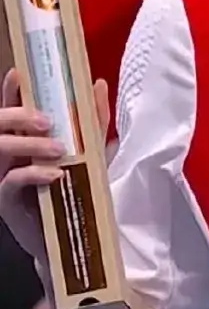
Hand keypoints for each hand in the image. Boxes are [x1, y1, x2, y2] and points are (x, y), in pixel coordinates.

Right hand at [0, 69, 109, 259]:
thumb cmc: (76, 186)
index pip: (12, 109)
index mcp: (24, 138)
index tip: (19, 74)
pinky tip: (56, 174)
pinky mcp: (6, 201)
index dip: (11, 91)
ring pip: (0, 148)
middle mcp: (8, 154)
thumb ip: (93, 118)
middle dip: (20, 116)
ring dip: (29, 144)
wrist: (71, 234)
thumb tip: (98, 83)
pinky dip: (34, 174)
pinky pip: (11, 181)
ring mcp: (3, 176)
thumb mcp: (90, 149)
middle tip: (48, 120)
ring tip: (59, 149)